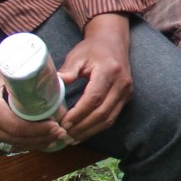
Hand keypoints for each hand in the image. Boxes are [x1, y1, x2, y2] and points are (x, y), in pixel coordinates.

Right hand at [0, 64, 67, 153]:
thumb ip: (19, 81)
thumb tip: (49, 81)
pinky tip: (30, 141)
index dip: (41, 131)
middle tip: (60, 134)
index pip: (20, 128)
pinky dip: (15, 145)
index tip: (57, 126)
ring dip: (31, 145)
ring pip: (9, 147)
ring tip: (50, 139)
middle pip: (17, 141)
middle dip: (42, 140)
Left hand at [57, 13, 133, 140]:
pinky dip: (96, 128)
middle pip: (102, 113)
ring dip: (89, 131)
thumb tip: (53, 88)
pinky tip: (82, 133)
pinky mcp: (126, 98)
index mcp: (109, 71)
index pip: (94, 98)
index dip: (79, 113)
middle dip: (82, 127)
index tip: (63, 123)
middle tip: (64, 135)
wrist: (113, 41)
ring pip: (108, 119)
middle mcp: (122, 83)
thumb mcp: (77, 55)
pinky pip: (112, 117)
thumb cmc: (93, 48)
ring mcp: (126, 92)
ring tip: (71, 138)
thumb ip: (67, 72)